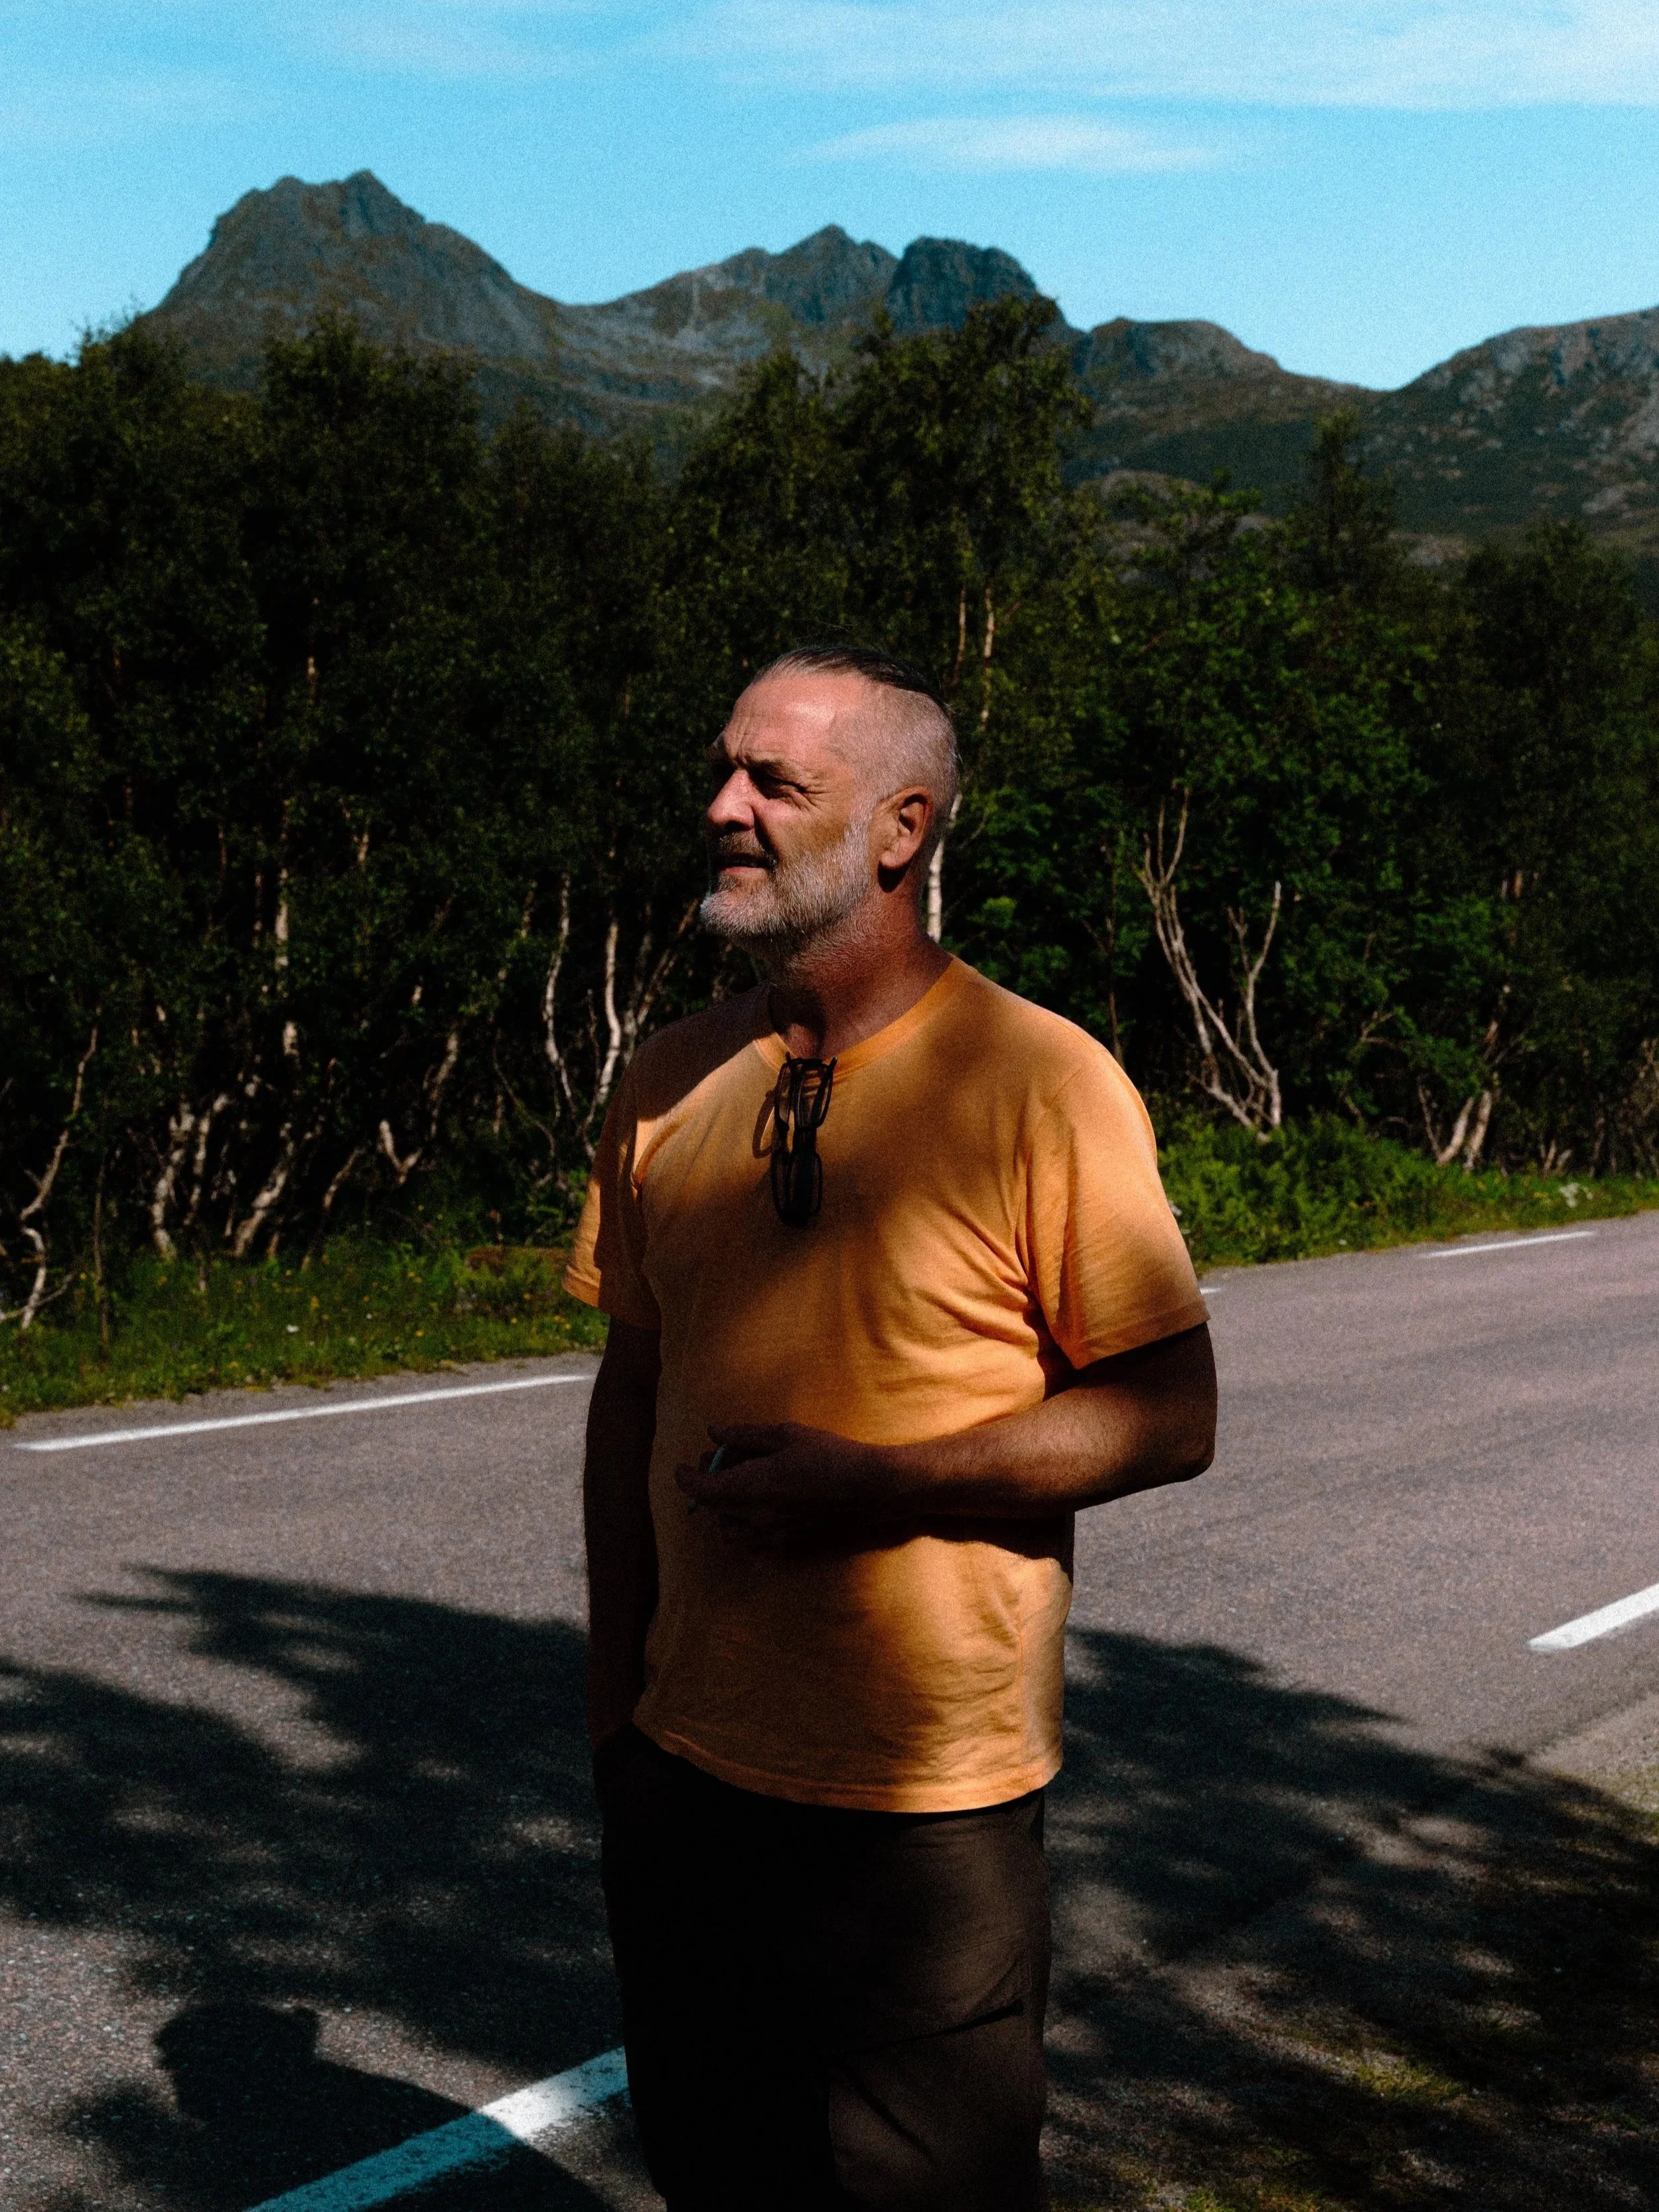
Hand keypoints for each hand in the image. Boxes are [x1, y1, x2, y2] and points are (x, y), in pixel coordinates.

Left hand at [674, 1423, 893, 1552]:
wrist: (870, 1488)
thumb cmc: (829, 1454)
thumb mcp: (786, 1435)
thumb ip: (745, 1436)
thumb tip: (714, 1433)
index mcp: (750, 1487)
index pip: (701, 1490)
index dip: (685, 1478)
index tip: (682, 1467)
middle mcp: (755, 1517)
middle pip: (713, 1509)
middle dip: (709, 1485)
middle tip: (720, 1461)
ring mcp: (771, 1535)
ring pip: (729, 1529)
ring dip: (725, 1508)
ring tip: (741, 1484)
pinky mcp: (787, 1544)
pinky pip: (751, 1541)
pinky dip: (744, 1525)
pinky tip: (761, 1505)